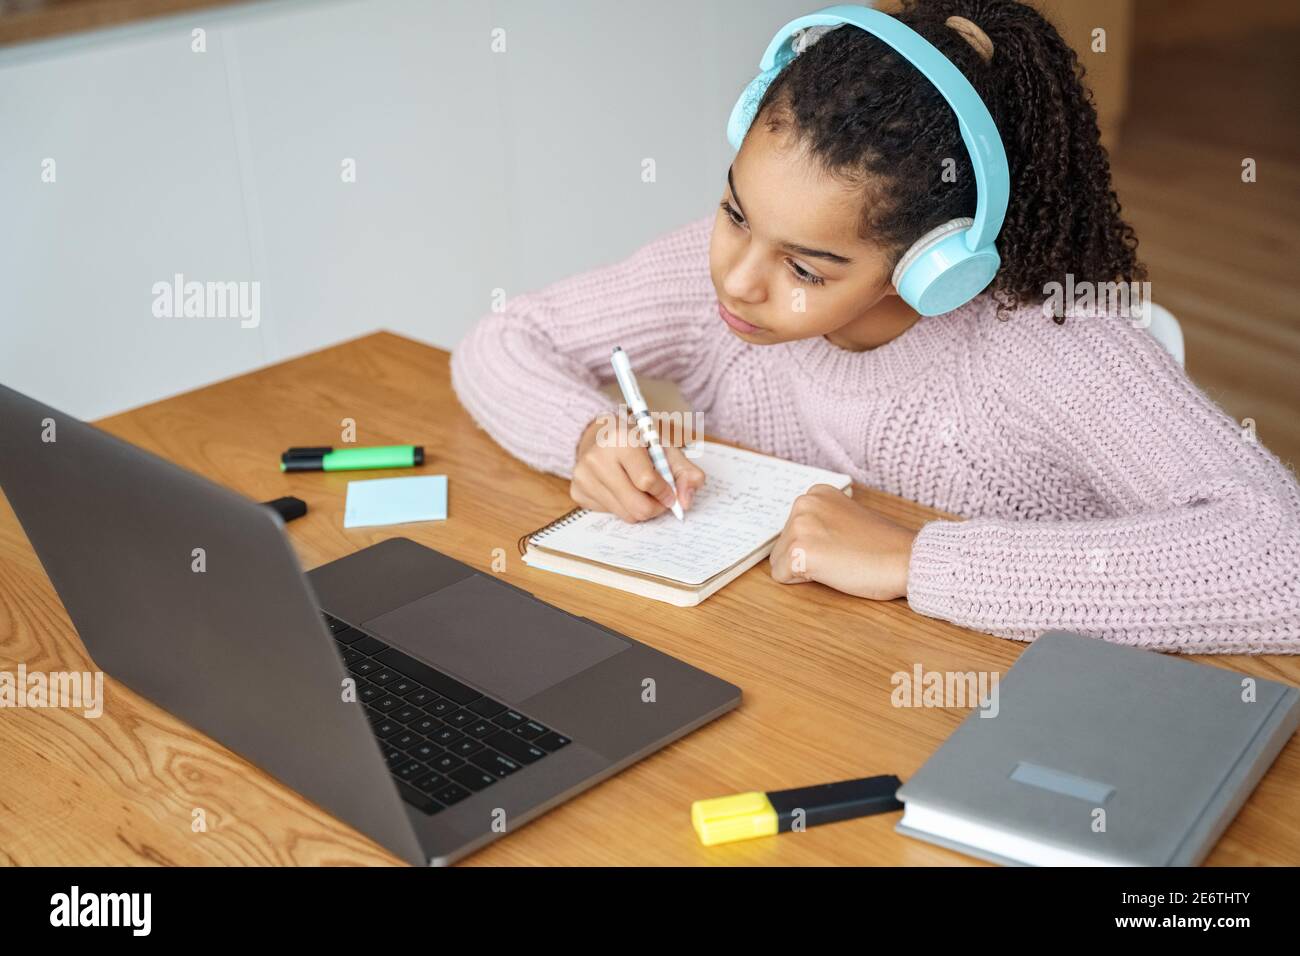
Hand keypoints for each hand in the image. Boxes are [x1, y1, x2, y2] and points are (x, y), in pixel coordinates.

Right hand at [570, 411, 705, 522]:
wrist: (599, 434)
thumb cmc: (637, 442)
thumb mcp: (665, 448)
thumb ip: (685, 472)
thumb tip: (686, 502)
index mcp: (620, 440)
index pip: (647, 481)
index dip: (665, 492)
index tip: (670, 492)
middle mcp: (597, 458)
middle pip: (637, 506)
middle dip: (655, 507)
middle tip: (659, 499)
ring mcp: (583, 477)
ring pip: (625, 514)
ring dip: (640, 508)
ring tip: (640, 491)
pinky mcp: (577, 492)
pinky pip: (610, 514)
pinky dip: (622, 506)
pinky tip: (621, 488)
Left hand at [769, 484, 916, 600]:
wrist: (905, 559)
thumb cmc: (882, 546)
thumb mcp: (846, 518)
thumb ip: (821, 521)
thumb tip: (799, 539)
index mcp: (816, 493)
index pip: (792, 528)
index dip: (814, 544)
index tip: (840, 543)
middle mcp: (804, 503)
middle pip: (781, 544)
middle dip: (805, 556)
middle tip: (841, 555)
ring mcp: (800, 526)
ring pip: (780, 561)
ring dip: (804, 570)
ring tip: (838, 562)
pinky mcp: (799, 552)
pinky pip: (781, 576)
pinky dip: (801, 582)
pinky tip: (831, 572)